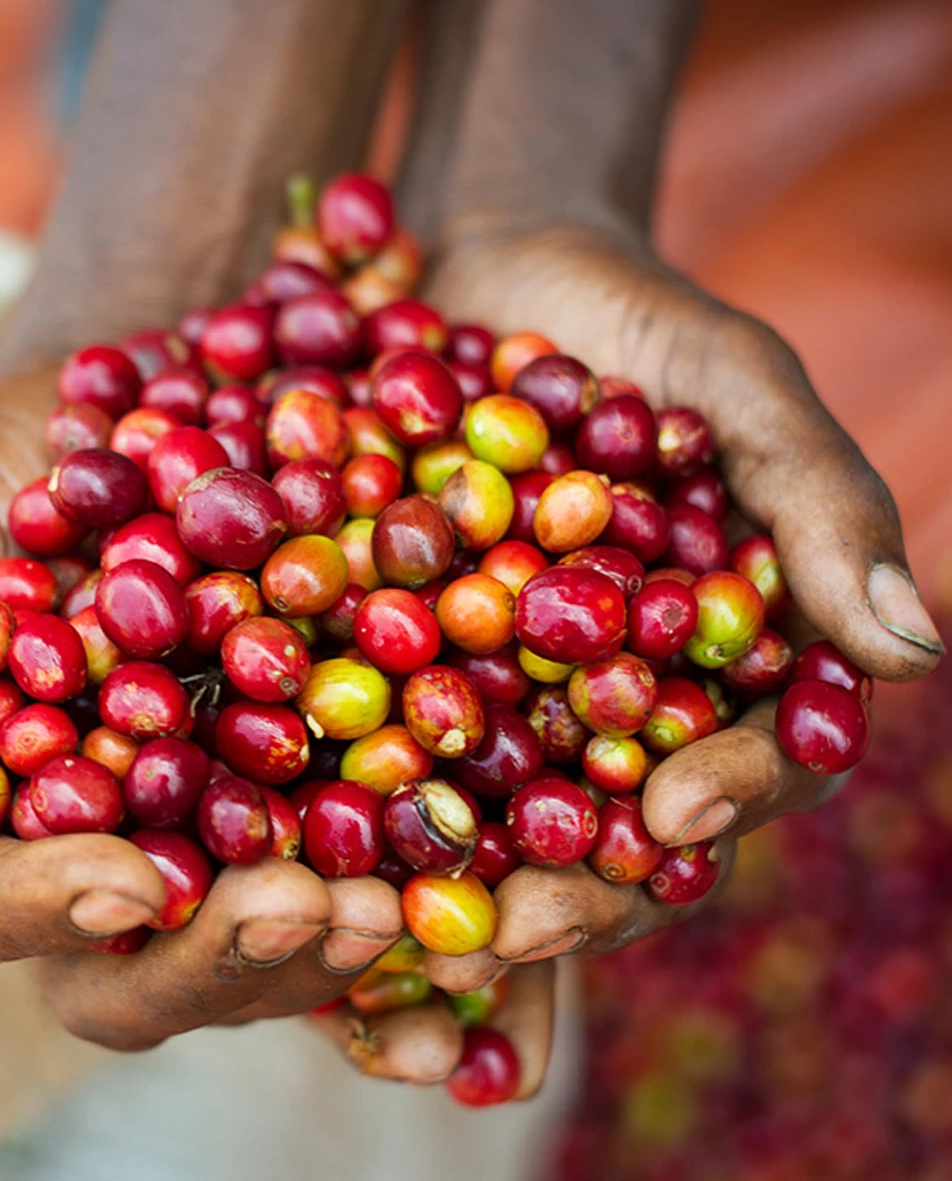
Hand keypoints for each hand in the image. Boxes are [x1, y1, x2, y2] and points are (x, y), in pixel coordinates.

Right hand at [0, 361, 401, 1048]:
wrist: (165, 383)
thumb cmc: (28, 459)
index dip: (50, 909)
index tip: (131, 883)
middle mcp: (110, 841)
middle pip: (139, 962)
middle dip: (216, 954)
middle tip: (303, 910)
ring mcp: (221, 820)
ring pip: (258, 933)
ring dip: (328, 937)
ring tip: (397, 905)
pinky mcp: (319, 782)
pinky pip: (361, 851)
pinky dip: (408, 871)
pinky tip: (466, 863)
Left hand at [341, 220, 942, 1091]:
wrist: (490, 272)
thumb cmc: (633, 322)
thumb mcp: (735, 381)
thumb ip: (817, 501)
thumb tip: (915, 648)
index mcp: (716, 655)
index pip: (747, 755)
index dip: (724, 794)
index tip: (676, 813)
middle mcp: (613, 698)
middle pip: (613, 825)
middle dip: (576, 887)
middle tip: (514, 926)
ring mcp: (503, 692)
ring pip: (496, 819)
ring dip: (457, 887)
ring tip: (406, 931)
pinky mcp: (402, 666)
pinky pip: (381, 750)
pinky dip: (357, 808)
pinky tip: (310, 855)